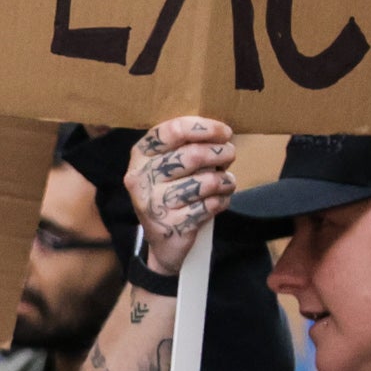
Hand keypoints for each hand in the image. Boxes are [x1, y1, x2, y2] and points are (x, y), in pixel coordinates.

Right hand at [124, 116, 241, 276]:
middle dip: (220, 153)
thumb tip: (222, 135)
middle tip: (230, 154)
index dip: (204, 128)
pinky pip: (210, 206)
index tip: (224, 132)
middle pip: (192, 155)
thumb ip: (186, 146)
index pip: (172, 131)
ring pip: (206, 182)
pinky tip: (219, 201)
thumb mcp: (166, 166)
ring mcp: (156, 204)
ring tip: (227, 182)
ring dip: (225, 180)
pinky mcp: (173, 226)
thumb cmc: (170, 193)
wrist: (162, 242)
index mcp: (140, 156)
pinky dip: (222, 201)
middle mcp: (142, 179)